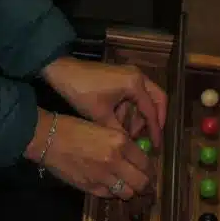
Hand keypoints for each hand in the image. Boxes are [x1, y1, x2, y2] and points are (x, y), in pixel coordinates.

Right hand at [25, 111, 154, 198]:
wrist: (49, 138)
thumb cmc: (74, 128)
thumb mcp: (104, 129)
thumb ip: (121, 143)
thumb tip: (136, 157)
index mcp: (120, 142)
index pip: (146, 163)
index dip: (150, 170)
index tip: (149, 172)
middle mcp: (115, 161)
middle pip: (141, 182)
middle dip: (145, 185)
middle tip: (144, 185)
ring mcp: (103, 177)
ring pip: (127, 193)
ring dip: (129, 191)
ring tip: (127, 187)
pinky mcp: (91, 188)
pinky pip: (110, 195)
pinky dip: (112, 192)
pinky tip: (110, 186)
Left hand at [42, 56, 166, 146]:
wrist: (62, 72)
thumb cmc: (82, 92)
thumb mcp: (101, 116)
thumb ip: (119, 132)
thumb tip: (131, 148)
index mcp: (135, 84)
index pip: (152, 110)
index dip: (155, 130)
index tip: (156, 146)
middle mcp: (137, 76)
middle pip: (157, 99)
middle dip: (154, 120)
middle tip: (150, 138)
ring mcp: (130, 75)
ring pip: (144, 98)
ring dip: (139, 116)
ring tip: (129, 134)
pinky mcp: (121, 77)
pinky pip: (134, 95)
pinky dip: (130, 109)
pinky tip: (120, 123)